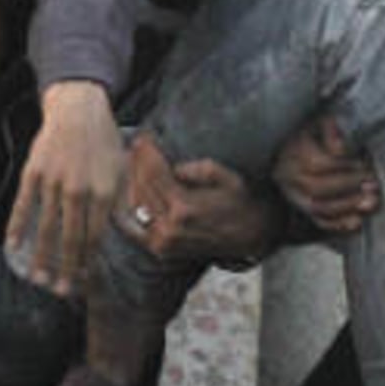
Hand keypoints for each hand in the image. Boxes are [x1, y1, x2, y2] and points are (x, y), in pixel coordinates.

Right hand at [11, 80, 126, 295]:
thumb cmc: (104, 142)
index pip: (95, 236)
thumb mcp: (122, 172)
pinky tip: (13, 246)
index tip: (83, 280)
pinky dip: (16, 227)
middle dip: (66, 267)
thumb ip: (126, 205)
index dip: (88, 260)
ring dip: (41, 255)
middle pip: (70, 237)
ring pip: (46, 226)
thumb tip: (138, 233)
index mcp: (103, 191)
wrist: (78, 109)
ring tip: (38, 278)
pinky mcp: (33, 172)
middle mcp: (79, 189)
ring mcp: (54, 181)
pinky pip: (23, 205)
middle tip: (61, 291)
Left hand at [123, 133, 277, 259]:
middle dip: (138, 162)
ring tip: (136, 161)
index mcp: (184, 208)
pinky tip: (134, 188)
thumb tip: (173, 166)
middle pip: (142, 187)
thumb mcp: (226, 177)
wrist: (252, 234)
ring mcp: (163, 242)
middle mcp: (169, 228)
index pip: (154, 173)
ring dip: (133, 180)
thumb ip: (198, 169)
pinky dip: (132, 205)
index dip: (147, 152)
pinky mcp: (161, 249)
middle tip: (137, 144)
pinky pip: (136, 224)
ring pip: (136, 204)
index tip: (143, 136)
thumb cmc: (241, 202)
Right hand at [271, 115, 377, 233]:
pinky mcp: (303, 210)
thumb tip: (341, 149)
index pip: (317, 164)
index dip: (343, 166)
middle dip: (348, 186)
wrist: (295, 152)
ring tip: (371, 201)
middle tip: (373, 184)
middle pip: (316, 188)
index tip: (364, 163)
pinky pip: (318, 222)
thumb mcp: (321, 123)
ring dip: (347, 206)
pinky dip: (339, 224)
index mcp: (293, 152)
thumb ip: (331, 129)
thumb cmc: (315, 134)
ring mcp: (294, 196)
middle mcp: (288, 177)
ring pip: (317, 208)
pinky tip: (358, 221)